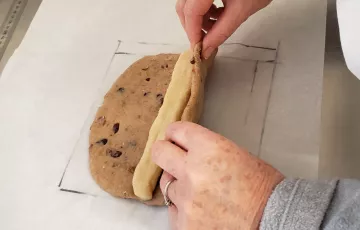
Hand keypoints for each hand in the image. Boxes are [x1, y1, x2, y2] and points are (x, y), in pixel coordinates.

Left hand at [152, 122, 283, 229]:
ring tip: (200, 194)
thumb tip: (185, 154)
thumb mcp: (237, 156)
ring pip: (167, 185)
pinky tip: (201, 211)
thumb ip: (207, 150)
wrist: (275, 220)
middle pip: (159, 152)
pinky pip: (173, 211)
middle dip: (165, 153)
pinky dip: (183, 210)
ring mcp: (186, 200)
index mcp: (210, 148)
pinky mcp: (184, 224)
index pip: (177, 130)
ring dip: (180, 187)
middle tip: (172, 159)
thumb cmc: (263, 189)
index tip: (173, 137)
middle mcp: (193, 171)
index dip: (174, 133)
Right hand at [176, 0, 271, 58]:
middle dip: (192, 28)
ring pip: (187, 3)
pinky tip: (217, 13)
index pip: (191, 12)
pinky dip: (202, 8)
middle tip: (204, 42)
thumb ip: (221, 31)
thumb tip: (205, 49)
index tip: (198, 49)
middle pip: (184, 8)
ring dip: (197, 19)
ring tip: (214, 27)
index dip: (193, 33)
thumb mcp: (241, 11)